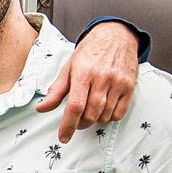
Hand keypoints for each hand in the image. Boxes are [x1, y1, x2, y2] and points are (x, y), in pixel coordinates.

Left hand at [39, 22, 138, 141]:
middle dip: (80, 124)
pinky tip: (104, 109)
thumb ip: (56, 90)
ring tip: (89, 111)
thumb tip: (41, 108)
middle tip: (76, 121)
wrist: (116, 35)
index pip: (75, 105)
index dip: (68, 125)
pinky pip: (119, 113)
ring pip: (105, 116)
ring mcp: (118, 82)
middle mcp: (102, 78)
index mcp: (83, 72)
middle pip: (90, 114)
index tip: (63, 137)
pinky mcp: (129, 86)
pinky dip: (109, 117)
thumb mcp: (69, 67)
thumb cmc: (90, 52)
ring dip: (94, 120)